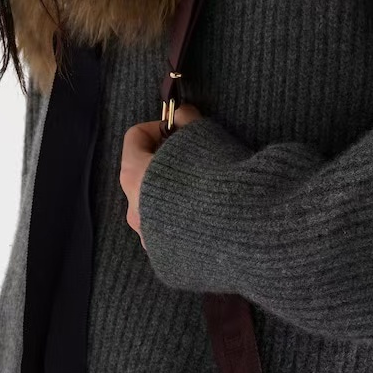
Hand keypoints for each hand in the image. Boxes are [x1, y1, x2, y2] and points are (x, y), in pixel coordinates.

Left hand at [121, 103, 202, 248]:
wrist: (239, 232)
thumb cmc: (216, 178)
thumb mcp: (203, 137)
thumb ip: (187, 121)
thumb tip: (182, 113)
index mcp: (133, 176)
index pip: (134, 138)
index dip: (159, 127)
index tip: (182, 130)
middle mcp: (133, 208)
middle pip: (142, 173)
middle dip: (166, 163)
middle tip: (195, 157)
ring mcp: (147, 237)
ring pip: (154, 205)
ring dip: (172, 193)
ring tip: (203, 189)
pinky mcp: (166, 259)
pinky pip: (168, 231)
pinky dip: (182, 220)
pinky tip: (206, 216)